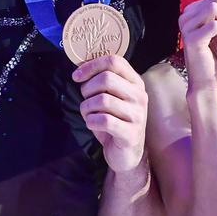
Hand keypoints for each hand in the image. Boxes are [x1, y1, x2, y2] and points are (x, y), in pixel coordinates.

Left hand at [73, 55, 149, 173]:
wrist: (126, 154)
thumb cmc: (114, 121)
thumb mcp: (111, 97)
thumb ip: (102, 81)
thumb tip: (80, 68)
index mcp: (135, 82)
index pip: (114, 61)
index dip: (91, 65)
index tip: (76, 76)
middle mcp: (139, 96)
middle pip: (106, 79)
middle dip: (87, 89)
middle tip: (85, 100)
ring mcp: (137, 115)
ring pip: (102, 100)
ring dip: (87, 108)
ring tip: (88, 114)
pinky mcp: (130, 134)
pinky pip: (103, 120)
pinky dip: (91, 121)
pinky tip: (92, 124)